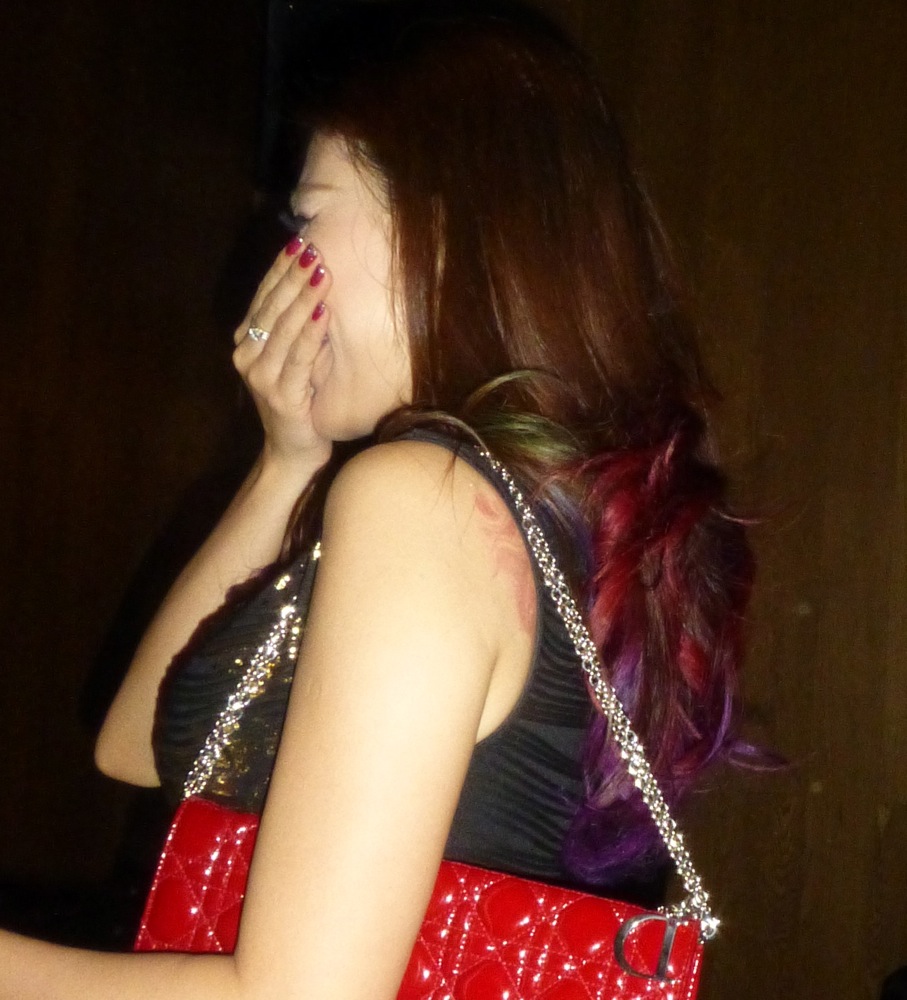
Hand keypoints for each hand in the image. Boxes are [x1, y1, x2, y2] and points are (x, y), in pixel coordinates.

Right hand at [233, 238, 332, 467]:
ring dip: (304, 297)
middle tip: (314, 249)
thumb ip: (293, 328)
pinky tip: (324, 311)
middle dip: (294, 276)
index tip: (299, 242)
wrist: (293, 451)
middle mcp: (247, 356)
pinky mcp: (280, 394)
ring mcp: (261, 377)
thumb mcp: (291, 359)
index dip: (280, 269)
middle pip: (272, 307)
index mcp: (247, 343)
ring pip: (284, 328)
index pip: (264, 297)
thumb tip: (313, 282)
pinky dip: (312, 332)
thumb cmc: (299, 401)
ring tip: (322, 271)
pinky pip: (299, 356)